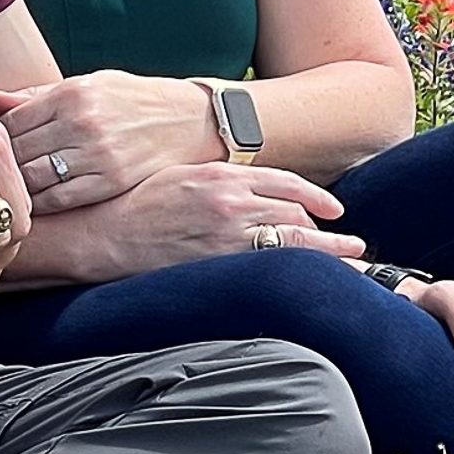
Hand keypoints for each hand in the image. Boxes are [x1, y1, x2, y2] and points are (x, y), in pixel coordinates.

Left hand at [0, 72, 224, 210]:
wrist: (188, 119)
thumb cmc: (130, 99)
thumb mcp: (87, 85)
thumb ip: (37, 95)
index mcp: (71, 93)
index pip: (13, 121)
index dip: (1, 137)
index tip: (1, 146)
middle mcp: (82, 122)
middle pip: (19, 151)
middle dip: (6, 164)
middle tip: (0, 173)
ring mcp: (97, 154)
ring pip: (35, 178)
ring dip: (21, 186)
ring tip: (16, 188)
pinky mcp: (111, 181)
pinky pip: (61, 198)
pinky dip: (42, 203)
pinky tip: (38, 201)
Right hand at [44, 161, 355, 279]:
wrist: (99, 230)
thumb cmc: (133, 203)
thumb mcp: (180, 177)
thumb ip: (218, 182)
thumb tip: (247, 194)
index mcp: (222, 173)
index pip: (287, 183)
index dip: (317, 198)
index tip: (336, 210)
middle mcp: (231, 198)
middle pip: (297, 214)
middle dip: (329, 232)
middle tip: (355, 246)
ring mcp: (226, 231)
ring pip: (292, 240)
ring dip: (326, 253)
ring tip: (352, 263)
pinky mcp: (217, 260)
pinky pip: (270, 265)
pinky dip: (297, 270)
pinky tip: (312, 280)